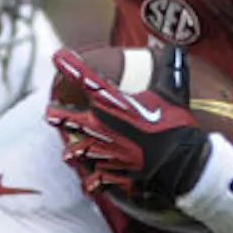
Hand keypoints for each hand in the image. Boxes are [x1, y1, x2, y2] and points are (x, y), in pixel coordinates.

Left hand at [45, 45, 208, 203]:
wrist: (180, 163)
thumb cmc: (175, 125)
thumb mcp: (174, 90)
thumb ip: (171, 67)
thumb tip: (174, 47)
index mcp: (111, 103)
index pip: (84, 78)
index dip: (69, 65)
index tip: (57, 56)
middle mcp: (100, 127)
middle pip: (65, 119)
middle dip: (58, 114)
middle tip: (52, 112)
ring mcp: (102, 152)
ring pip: (74, 152)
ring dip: (72, 151)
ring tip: (69, 152)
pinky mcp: (111, 174)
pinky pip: (94, 180)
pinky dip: (92, 183)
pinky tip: (89, 184)